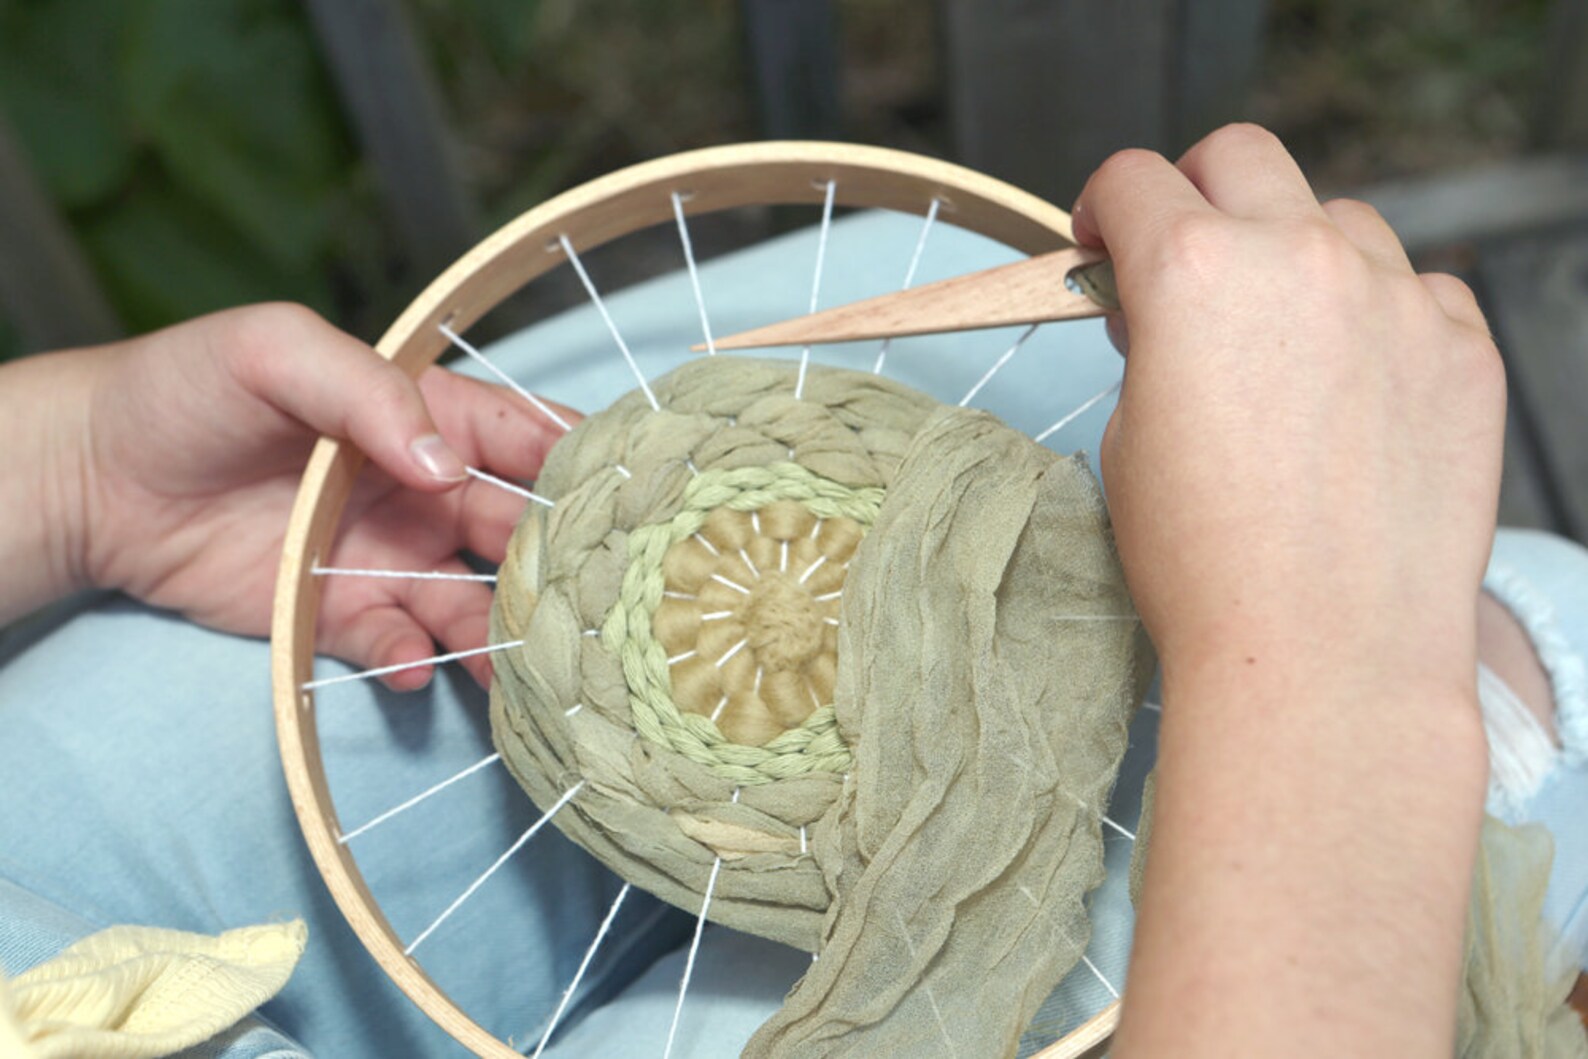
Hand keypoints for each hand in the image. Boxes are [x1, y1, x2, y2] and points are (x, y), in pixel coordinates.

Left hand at [62, 304, 568, 688]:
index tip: (632, 497)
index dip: (582, 463)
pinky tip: (410, 666)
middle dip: (560, 562)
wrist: (90, 477)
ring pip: (473, 600)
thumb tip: (448, 468)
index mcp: (425, 416)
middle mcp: (423, 491)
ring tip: (520, 660)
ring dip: (502, 630)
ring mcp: (387, 556)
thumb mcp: (275, 352)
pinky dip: (415, 661)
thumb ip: (369, 395)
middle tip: (599, 596)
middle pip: (518, 530)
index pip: (526, 437)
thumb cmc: (184, 390)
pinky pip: (400, 644)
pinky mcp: (342, 613)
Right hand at [1073, 124, 1503, 696]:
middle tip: (1186, 263)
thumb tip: (1170, 315)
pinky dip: (1380, 316)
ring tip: (1285, 347)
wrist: (1322, 653)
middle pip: (1240, 156)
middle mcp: (1299, 258)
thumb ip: (1151, 345)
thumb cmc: (1204, 563)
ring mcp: (1396, 297)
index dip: (1104, 208)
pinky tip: (1357, 391)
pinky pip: (1418, 290)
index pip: (1134, 178)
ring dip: (1297, 257)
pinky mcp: (1464, 349)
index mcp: (1192, 272)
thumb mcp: (1129, 438)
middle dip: (1197, 193)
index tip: (1106, 245)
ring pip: (1339, 220)